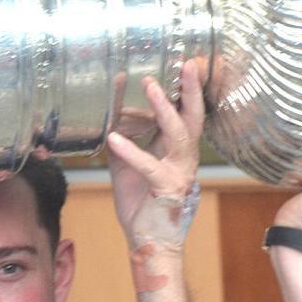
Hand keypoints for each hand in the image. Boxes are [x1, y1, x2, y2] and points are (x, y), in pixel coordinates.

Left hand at [106, 60, 204, 249]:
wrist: (148, 240)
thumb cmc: (140, 202)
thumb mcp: (126, 163)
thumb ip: (122, 138)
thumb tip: (108, 116)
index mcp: (176, 148)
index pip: (185, 112)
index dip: (185, 88)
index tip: (183, 62)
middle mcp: (184, 156)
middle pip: (194, 115)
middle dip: (191, 88)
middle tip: (187, 62)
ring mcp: (179, 171)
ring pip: (178, 133)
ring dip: (164, 109)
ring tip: (150, 86)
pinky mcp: (166, 187)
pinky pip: (148, 165)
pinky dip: (130, 150)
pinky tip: (113, 138)